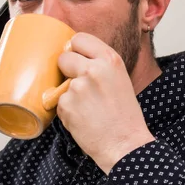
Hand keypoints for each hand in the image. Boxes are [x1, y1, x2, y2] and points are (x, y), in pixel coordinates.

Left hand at [56, 33, 154, 173]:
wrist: (126, 145)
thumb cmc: (124, 116)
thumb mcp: (119, 79)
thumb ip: (99, 65)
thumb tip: (73, 55)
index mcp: (110, 60)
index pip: (79, 38)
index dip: (75, 49)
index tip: (76, 58)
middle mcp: (93, 69)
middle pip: (63, 57)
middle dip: (66, 70)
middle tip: (80, 87)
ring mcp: (78, 87)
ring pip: (60, 82)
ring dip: (68, 94)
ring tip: (87, 108)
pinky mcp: (66, 104)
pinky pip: (58, 102)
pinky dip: (66, 111)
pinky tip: (82, 119)